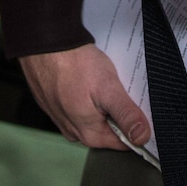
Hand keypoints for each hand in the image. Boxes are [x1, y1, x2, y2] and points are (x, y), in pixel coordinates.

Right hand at [19, 44, 150, 150]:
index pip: (124, 142)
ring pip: (94, 116)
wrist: (44, 43)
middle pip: (109, 129)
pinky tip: (88, 79)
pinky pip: (80, 106)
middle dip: (119, 111)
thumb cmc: (73, 64)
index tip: (141, 108)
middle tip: (120, 88)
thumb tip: (142, 137)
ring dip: (103, 102)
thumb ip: (126, 115)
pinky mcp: (55, 105)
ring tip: (102, 81)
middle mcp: (74, 132)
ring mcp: (62, 119)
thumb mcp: (108, 88)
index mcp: (89, 135)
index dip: (137, 126)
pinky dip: (87, 95)